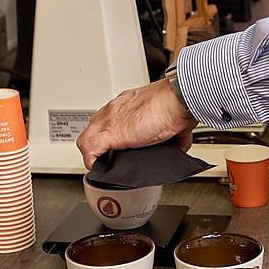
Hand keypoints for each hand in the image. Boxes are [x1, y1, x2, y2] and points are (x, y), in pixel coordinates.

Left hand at [76, 79, 197, 169]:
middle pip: (96, 125)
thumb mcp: (172, 117)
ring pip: (89, 137)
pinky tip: (101, 169)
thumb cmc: (179, 103)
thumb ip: (172, 130)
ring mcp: (112, 120)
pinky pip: (89, 149)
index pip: (112, 115)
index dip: (113, 130)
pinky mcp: (110, 133)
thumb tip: (179, 144)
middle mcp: (118, 108)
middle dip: (102, 141)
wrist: (179, 99)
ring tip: (105, 164)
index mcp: (131, 101)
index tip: (120, 141)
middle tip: (110, 154)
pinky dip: (93, 162)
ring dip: (96, 152)